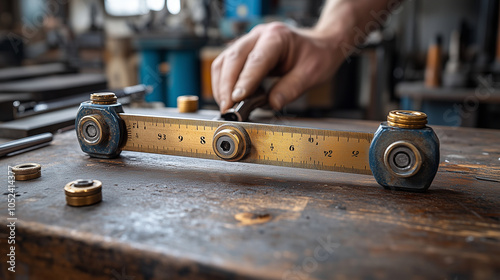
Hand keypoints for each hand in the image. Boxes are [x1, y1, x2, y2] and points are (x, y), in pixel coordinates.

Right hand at [211, 22, 345, 112]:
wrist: (319, 46)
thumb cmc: (317, 55)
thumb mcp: (312, 73)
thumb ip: (291, 89)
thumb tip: (272, 104)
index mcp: (277, 37)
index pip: (255, 60)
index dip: (244, 81)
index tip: (237, 99)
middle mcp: (258, 36)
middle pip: (233, 59)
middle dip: (226, 86)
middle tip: (228, 109)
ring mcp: (248, 42)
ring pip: (224, 61)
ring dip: (221, 86)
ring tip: (226, 107)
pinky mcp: (242, 52)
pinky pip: (224, 65)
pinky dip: (222, 83)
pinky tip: (227, 98)